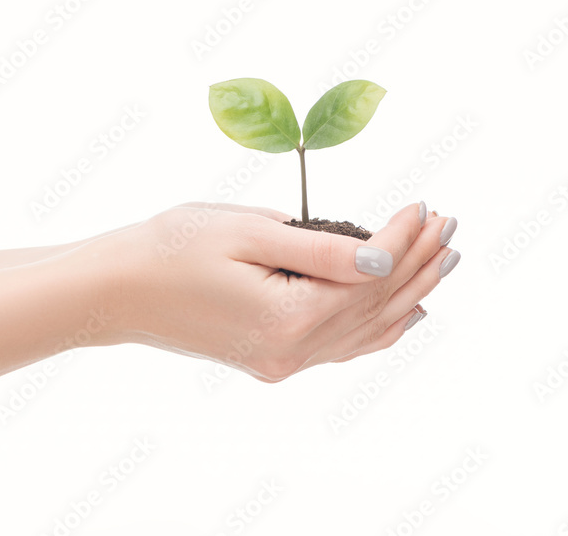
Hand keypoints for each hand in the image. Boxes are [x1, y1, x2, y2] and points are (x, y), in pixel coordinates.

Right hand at [69, 201, 459, 380]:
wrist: (116, 291)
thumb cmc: (172, 248)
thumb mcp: (248, 232)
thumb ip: (323, 250)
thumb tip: (384, 258)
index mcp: (289, 319)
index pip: (369, 275)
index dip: (404, 239)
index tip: (425, 205)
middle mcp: (292, 352)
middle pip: (377, 305)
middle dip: (419, 263)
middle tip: (451, 227)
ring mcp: (283, 362)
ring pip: (367, 329)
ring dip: (409, 292)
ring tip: (445, 261)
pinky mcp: (272, 359)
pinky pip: (343, 348)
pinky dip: (379, 328)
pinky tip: (407, 313)